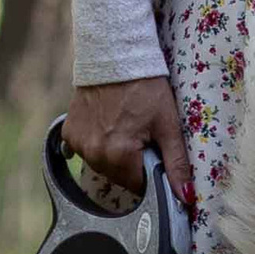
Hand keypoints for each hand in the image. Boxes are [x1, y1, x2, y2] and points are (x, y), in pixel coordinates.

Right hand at [64, 74, 193, 210]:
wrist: (115, 57)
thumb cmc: (145, 88)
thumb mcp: (168, 124)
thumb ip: (176, 163)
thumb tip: (185, 196)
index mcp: (119, 155)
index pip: (139, 185)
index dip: (151, 172)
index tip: (155, 152)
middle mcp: (94, 154)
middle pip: (119, 176)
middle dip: (133, 163)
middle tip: (142, 134)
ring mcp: (78, 144)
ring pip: (102, 165)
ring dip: (114, 154)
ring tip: (125, 126)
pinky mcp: (69, 132)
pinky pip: (86, 150)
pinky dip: (97, 143)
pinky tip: (108, 123)